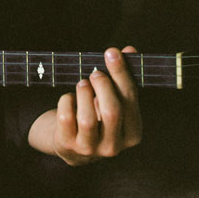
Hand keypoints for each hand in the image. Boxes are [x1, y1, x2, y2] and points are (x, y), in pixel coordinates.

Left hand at [28, 46, 142, 165]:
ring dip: (83, 93)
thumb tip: (129, 50)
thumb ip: (122, 76)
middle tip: (95, 73)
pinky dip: (66, 100)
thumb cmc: (97, 114)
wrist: (73, 143)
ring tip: (82, 84)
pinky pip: (66, 117)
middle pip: (111, 111)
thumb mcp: (113, 99)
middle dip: (102, 85)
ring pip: (87, 119)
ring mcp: (90, 148)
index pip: (131, 100)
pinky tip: (69, 98)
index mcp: (132, 133)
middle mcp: (114, 146)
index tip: (112, 52)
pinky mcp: (68, 144)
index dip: (121, 73)